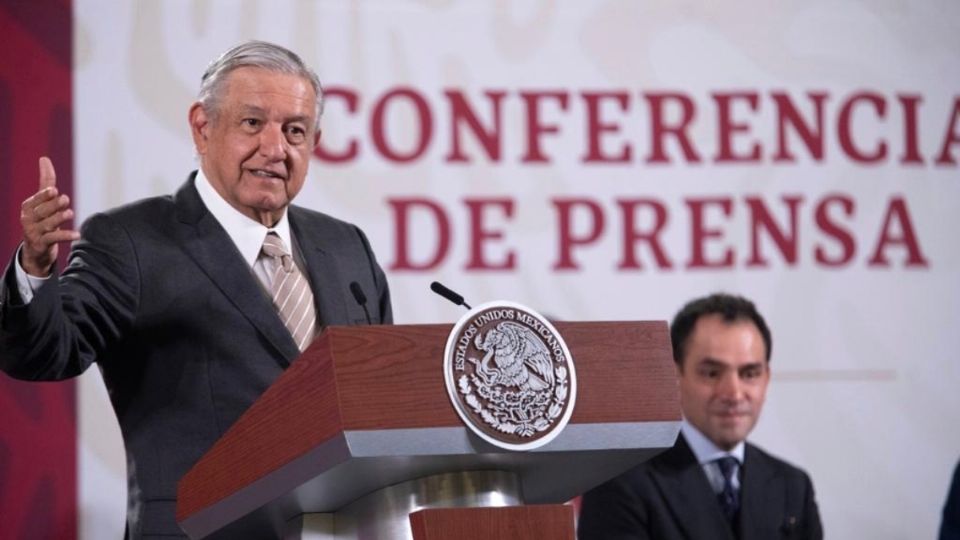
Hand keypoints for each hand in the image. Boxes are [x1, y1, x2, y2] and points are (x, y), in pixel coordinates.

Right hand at [19, 157, 79, 276]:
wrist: (36, 249)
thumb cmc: (42, 220)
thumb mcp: (43, 202)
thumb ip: (46, 182)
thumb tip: (44, 158)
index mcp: (28, 206)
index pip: (37, 199)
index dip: (44, 196)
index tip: (54, 191)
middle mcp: (28, 218)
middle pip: (43, 211)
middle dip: (54, 205)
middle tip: (66, 200)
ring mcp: (33, 232)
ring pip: (48, 224)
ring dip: (59, 218)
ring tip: (70, 214)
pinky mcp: (41, 244)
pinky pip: (54, 239)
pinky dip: (66, 236)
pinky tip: (77, 235)